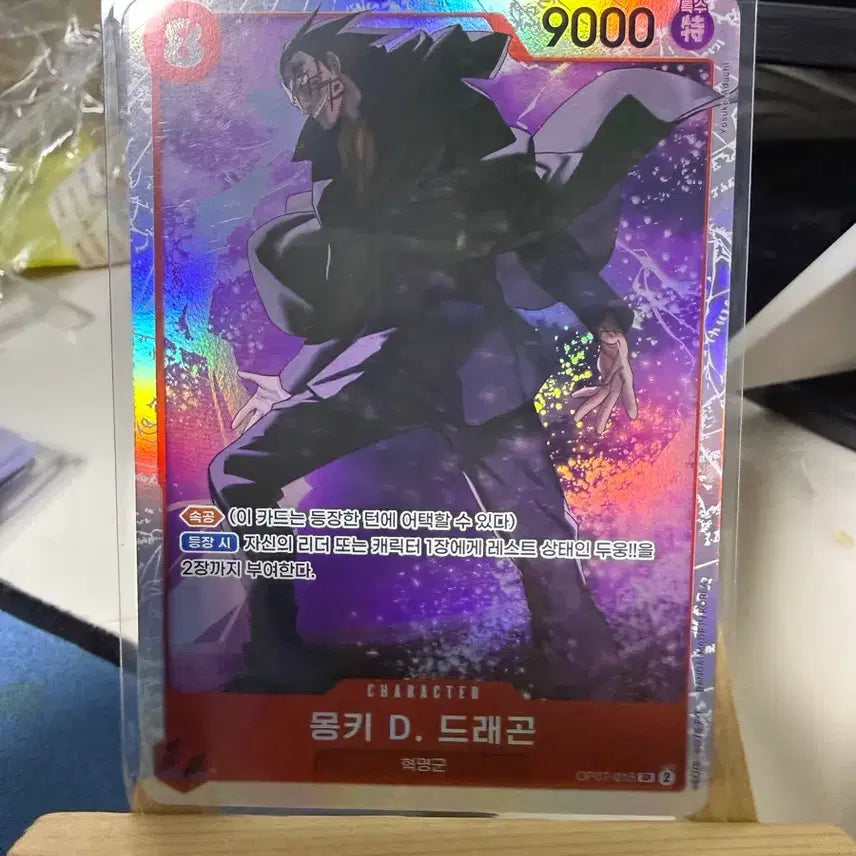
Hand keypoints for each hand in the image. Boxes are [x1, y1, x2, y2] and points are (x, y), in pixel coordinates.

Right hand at [231, 371, 288, 432]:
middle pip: (252, 420)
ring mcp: (268, 411)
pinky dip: (266, 426)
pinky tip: (263, 433)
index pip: (244, 411)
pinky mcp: (275, 412)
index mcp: (256, 400)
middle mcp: (261, 407)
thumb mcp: (260, 379)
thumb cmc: (275, 382)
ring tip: (251, 437)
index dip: (239, 418)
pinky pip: (269, 420)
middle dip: (247, 427)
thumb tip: (239, 372)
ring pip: (260, 422)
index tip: (233, 426)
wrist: (287, 386)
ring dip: (255, 428)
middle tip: (242, 436)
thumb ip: (249, 376)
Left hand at [571, 320, 637, 434]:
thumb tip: (611, 336)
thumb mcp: (615, 337)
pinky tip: (575, 395)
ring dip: (589, 407)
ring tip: (577, 417)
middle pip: (611, 400)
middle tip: (598, 431)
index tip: (633, 415)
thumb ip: (613, 338)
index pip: (628, 387)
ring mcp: (612, 382)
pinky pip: (595, 390)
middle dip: (604, 414)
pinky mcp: (606, 381)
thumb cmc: (616, 338)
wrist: (613, 340)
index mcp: (624, 372)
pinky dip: (586, 393)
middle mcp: (619, 381)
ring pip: (600, 399)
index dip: (630, 401)